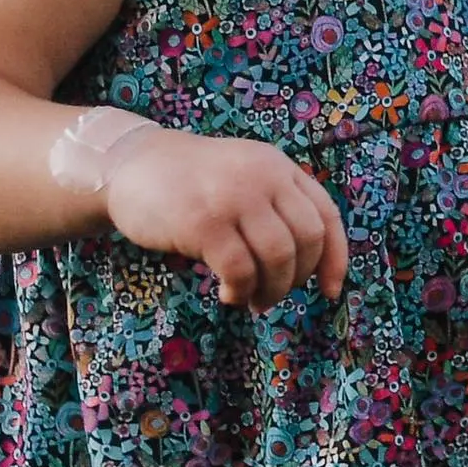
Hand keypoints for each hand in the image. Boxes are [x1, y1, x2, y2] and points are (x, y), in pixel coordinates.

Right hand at [98, 129, 349, 308]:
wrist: (132, 166)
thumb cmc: (192, 182)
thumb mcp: (245, 177)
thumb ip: (276, 207)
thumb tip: (307, 268)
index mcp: (280, 167)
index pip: (326, 216)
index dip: (335, 258)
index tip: (330, 291)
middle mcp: (264, 177)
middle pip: (307, 240)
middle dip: (297, 278)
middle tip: (275, 296)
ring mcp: (235, 198)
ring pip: (278, 258)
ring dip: (271, 289)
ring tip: (253, 300)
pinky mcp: (204, 223)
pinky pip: (240, 270)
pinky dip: (241, 291)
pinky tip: (228, 294)